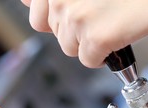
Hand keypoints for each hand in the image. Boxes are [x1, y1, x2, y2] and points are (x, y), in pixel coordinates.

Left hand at [21, 0, 147, 67]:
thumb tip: (32, 4)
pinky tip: (115, 38)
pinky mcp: (96, 37)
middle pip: (56, 33)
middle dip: (76, 30)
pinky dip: (103, 56)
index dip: (58, 20)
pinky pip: (89, 61)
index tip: (73, 18)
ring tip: (109, 25)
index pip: (37, 16)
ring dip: (90, 43)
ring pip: (71, 48)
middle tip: (99, 18)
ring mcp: (76, 17)